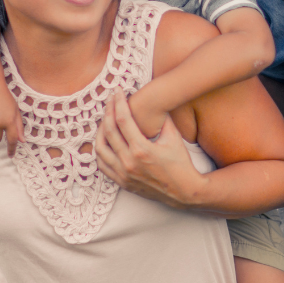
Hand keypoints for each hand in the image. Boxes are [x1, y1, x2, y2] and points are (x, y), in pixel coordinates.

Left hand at [95, 94, 203, 208]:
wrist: (184, 190)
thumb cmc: (180, 163)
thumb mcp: (173, 138)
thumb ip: (162, 119)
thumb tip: (155, 102)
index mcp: (141, 149)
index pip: (123, 120)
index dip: (118, 103)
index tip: (118, 92)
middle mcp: (129, 162)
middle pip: (109, 131)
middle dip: (107, 111)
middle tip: (110, 100)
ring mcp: (123, 174)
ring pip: (100, 149)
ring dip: (100, 131)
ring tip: (104, 119)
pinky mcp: (122, 182)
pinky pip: (102, 165)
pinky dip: (100, 151)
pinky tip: (104, 141)